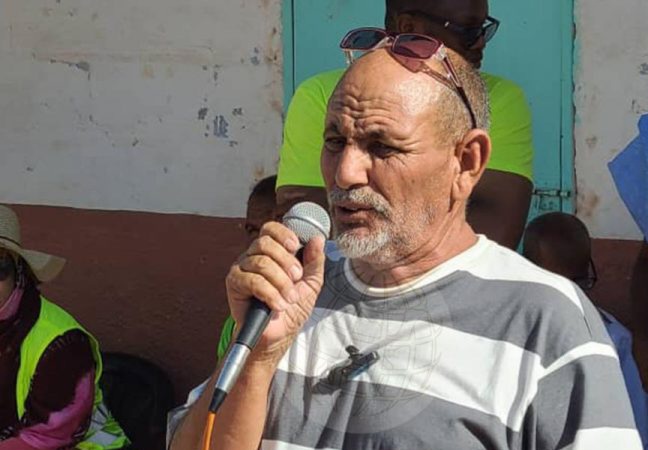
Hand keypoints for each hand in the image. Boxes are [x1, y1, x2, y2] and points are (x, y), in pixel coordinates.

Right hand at [225, 221, 325, 357]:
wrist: (279, 334)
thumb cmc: (293, 307)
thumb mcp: (311, 283)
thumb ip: (315, 261)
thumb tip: (318, 238)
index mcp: (271, 251)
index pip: (270, 229)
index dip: (282, 234)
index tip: (295, 246)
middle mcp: (253, 256)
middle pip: (265, 243)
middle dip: (285, 261)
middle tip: (297, 278)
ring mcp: (241, 269)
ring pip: (261, 263)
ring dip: (281, 282)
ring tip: (290, 298)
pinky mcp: (234, 284)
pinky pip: (252, 281)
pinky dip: (270, 294)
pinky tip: (278, 305)